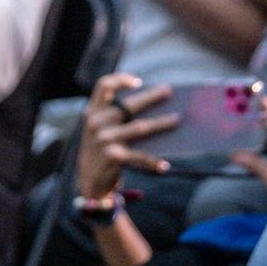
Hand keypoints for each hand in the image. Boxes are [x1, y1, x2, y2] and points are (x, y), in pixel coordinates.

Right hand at [76, 74, 177, 198]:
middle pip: (129, 105)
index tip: (138, 82)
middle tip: (169, 92)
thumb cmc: (102, 154)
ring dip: (162, 123)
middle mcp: (96, 123)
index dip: (120, 80)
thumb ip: (118, 120)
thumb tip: (155, 110)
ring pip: (140, 127)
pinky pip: (139, 156)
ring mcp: (103, 139)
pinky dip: (153, 161)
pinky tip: (165, 165)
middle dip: (152, 97)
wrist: (89, 185)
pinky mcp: (112, 156)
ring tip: (177, 120)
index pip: (103, 86)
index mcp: (92, 113)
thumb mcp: (102, 133)